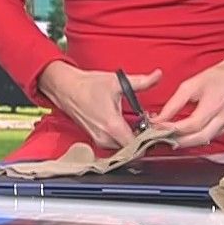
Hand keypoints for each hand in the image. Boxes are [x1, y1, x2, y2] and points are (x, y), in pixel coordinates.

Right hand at [36, 62, 161, 149]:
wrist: (66, 88)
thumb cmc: (87, 86)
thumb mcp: (117, 81)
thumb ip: (142, 81)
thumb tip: (158, 76)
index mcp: (112, 126)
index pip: (138, 148)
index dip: (150, 140)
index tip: (156, 130)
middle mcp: (105, 138)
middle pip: (132, 149)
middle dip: (143, 138)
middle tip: (149, 124)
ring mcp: (99, 140)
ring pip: (124, 148)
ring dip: (133, 139)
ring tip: (138, 124)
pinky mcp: (96, 139)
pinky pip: (115, 145)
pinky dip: (123, 138)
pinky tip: (126, 126)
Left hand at [154, 55, 223, 146]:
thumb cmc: (217, 78)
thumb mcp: (191, 84)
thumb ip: (175, 103)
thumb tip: (159, 118)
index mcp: (214, 105)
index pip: (192, 124)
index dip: (172, 128)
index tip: (156, 127)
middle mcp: (222, 119)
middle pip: (197, 138)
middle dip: (176, 140)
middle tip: (158, 137)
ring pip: (202, 142)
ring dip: (183, 142)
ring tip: (166, 137)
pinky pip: (206, 139)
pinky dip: (192, 140)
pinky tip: (180, 136)